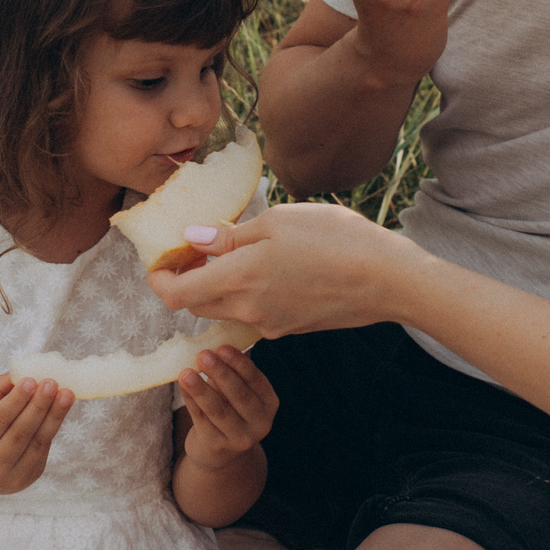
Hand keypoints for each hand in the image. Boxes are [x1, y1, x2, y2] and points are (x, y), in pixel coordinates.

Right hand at [0, 375, 74, 495]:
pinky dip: (53, 428)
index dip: (15, 401)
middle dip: (38, 407)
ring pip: (36, 444)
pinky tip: (60, 410)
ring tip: (66, 394)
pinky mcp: (27, 479)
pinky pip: (43, 451)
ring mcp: (10, 478)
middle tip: (52, 383)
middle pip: (19, 434)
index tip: (31, 380)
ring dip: (54, 417)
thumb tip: (23, 373)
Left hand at [149, 203, 420, 337]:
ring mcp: (271, 324)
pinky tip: (269, 266)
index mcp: (237, 281)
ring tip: (233, 252)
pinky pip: (255, 312)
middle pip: (198, 305)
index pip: (176, 295)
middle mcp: (248, 310)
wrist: (389, 280)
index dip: (160, 279)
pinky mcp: (292, 327)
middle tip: (195, 248)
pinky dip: (247, 293)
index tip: (162, 258)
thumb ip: (229, 236)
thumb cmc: (335, 240)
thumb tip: (192, 239)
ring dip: (218, 286)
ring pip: (227, 309)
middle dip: (187, 280)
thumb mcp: (277, 222)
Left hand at [177, 345, 279, 468]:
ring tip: (186, 372)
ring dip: (201, 389)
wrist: (220, 450)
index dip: (239, 363)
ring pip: (219, 410)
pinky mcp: (218, 446)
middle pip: (239, 395)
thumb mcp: (237, 392)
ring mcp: (241, 438)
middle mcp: (261, 423)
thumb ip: (231, 373)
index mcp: (269, 403)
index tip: (222, 347)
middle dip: (221, 373)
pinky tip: (183, 385)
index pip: (256, 380)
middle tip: (204, 355)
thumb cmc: (229, 409)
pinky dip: (191, 401)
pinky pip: (202, 419)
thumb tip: (211, 347)